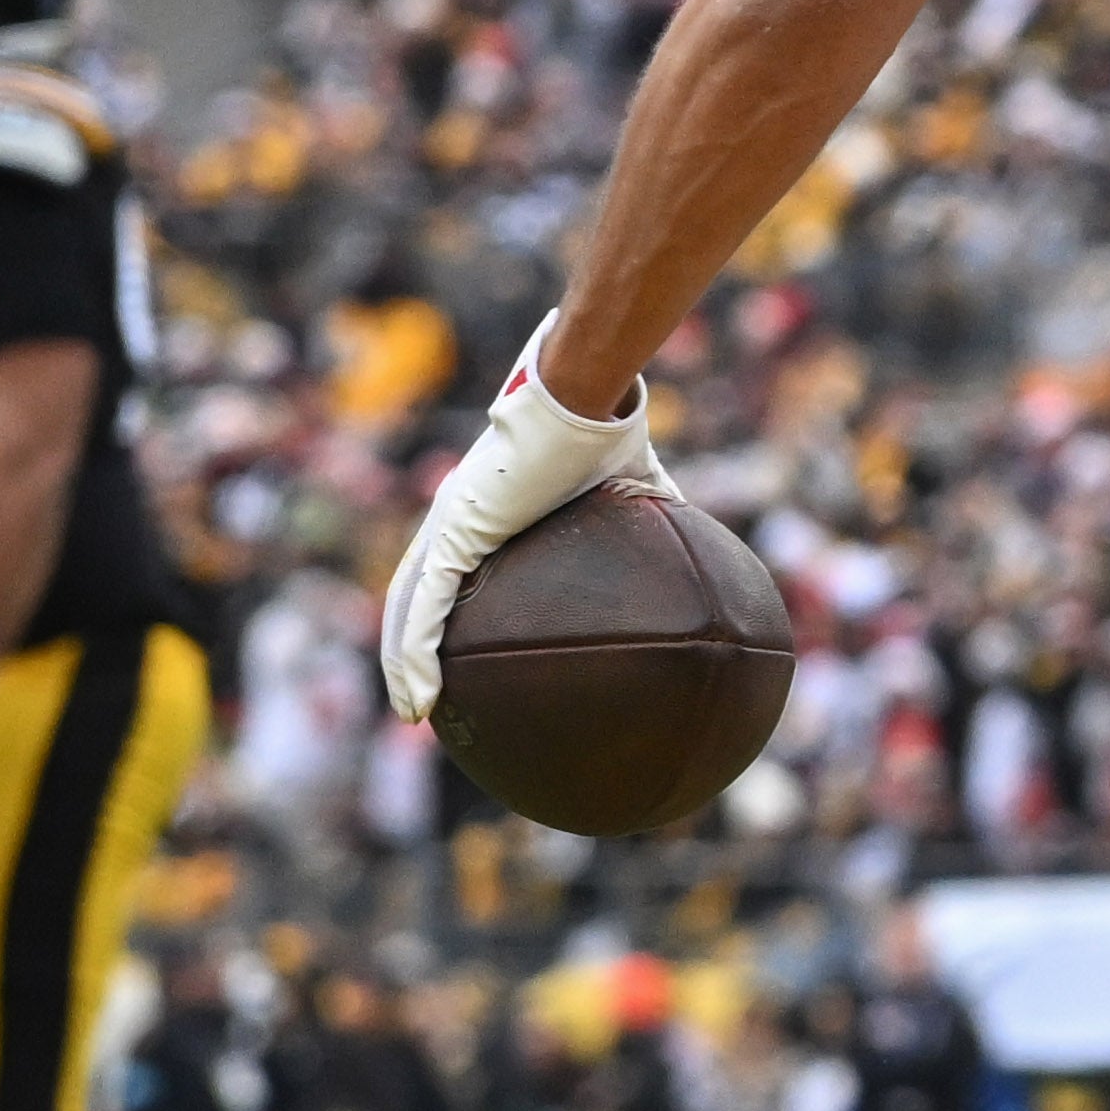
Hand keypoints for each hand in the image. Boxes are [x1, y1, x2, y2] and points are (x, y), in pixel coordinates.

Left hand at [381, 318, 665, 722]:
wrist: (583, 399)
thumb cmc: (607, 429)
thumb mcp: (637, 489)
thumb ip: (653, 521)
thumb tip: (706, 554)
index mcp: (490, 509)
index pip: (455, 570)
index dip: (449, 611)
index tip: (461, 648)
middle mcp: (456, 520)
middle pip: (417, 597)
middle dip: (414, 646)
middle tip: (427, 692)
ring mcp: (449, 529)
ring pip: (408, 611)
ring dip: (403, 664)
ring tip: (413, 711)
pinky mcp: (453, 537)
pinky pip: (423, 612)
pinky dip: (413, 657)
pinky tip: (418, 700)